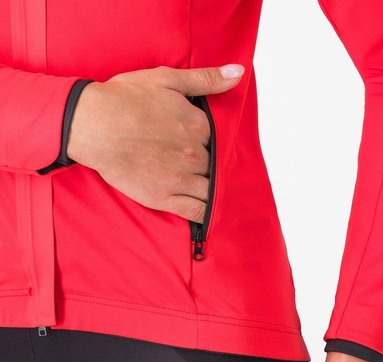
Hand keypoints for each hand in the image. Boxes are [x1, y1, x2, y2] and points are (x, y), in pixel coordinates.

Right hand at [67, 65, 243, 222]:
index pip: (218, 140)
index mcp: (198, 126)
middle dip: (212, 166)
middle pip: (215, 165)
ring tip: (210, 191)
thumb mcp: (166, 79)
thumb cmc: (124, 100)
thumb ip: (205, 79)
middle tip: (203, 168)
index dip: (212, 144)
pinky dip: (206, 213)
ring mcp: (180, 177)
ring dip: (213, 191)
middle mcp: (194, 153)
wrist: (93, 124)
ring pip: (210, 189)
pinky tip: (208, 214)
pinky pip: (195, 210)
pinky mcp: (163, 197)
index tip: (205, 146)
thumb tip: (237, 73)